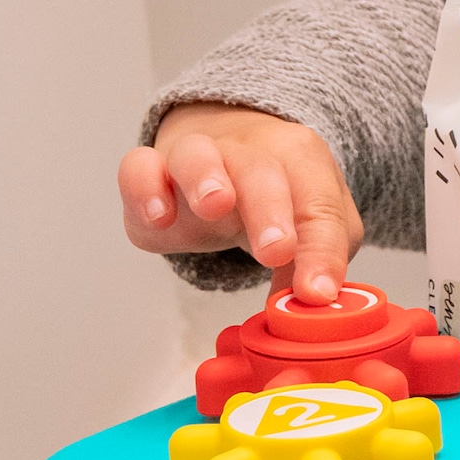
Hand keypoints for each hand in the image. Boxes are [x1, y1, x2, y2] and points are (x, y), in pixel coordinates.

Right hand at [118, 102, 362, 301]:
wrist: (227, 161)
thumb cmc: (279, 197)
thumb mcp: (313, 229)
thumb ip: (318, 263)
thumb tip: (313, 306)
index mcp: (300, 164)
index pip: (319, 206)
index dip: (321, 253)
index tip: (317, 294)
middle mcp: (248, 153)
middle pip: (261, 172)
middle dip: (269, 212)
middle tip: (277, 251)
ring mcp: (196, 159)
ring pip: (198, 154)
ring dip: (206, 179)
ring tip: (214, 207)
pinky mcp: (151, 173)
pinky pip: (138, 167)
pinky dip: (144, 188)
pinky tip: (158, 217)